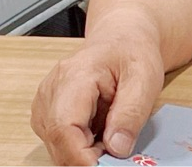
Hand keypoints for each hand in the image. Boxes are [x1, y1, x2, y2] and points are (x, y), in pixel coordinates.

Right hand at [31, 31, 164, 166]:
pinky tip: (102, 132)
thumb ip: (131, 112)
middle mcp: (50, 92)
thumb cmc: (132, 52)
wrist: (122, 38)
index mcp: (73, 76)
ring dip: (85, 152)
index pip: (63, 126)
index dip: (80, 155)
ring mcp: (45, 105)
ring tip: (113, 132)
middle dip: (87, 155)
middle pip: (58, 142)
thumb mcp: (145, 77)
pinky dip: (82, 147)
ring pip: (57, 147)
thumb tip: (118, 148)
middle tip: (119, 150)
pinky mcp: (48, 115)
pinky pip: (60, 143)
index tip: (103, 166)